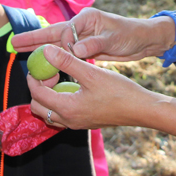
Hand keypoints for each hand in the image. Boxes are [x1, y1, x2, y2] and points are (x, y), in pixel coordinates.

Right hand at [11, 7, 175, 61]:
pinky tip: (43, 63)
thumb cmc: (131, 35)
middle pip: (52, 32)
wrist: (144, 39)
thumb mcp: (115, 39)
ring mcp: (81, 35)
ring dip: (39, 48)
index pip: (65, 31)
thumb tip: (76, 50)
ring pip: (56, 43)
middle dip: (33, 38)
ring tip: (20, 51)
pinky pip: (64, 52)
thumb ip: (94, 44)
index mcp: (86, 18)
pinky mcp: (84, 46)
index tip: (68, 56)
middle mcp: (80, 25)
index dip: (62, 46)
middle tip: (13, 42)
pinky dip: (53, 56)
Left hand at [26, 44, 153, 129]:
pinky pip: (62, 115)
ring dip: (49, 96)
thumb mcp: (91, 73)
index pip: (38, 94)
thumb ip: (67, 62)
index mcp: (68, 108)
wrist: (141, 109)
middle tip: (52, 73)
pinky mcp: (85, 122)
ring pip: (50, 113)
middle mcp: (69, 120)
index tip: (41, 64)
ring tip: (62, 79)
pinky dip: (60, 101)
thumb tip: (47, 51)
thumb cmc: (119, 92)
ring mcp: (77, 124)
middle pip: (39, 107)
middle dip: (39, 88)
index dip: (35, 77)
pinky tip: (74, 87)